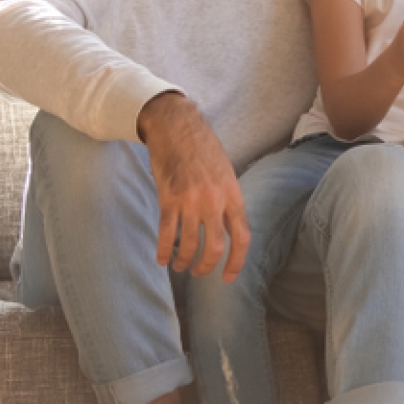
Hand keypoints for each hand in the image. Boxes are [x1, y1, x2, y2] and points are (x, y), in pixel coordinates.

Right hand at [137, 93, 249, 282]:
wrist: (176, 126)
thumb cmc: (202, 148)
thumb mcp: (225, 173)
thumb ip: (227, 201)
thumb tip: (225, 229)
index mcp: (232, 195)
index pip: (242, 237)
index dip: (237, 262)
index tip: (228, 277)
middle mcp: (214, 201)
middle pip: (215, 247)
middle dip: (206, 267)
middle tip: (199, 272)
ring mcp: (190, 200)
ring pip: (189, 244)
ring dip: (184, 261)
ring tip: (179, 266)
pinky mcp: (168, 198)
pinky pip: (167, 233)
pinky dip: (164, 250)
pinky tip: (162, 259)